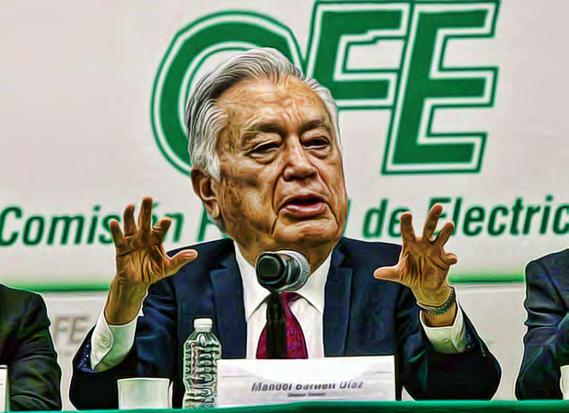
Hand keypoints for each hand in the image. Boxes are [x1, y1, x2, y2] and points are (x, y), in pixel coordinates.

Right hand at [104, 197, 196, 323]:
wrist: (137, 283)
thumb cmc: (153, 272)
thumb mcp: (168, 267)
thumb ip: (180, 260)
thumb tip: (195, 254)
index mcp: (156, 238)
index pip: (161, 229)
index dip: (163, 224)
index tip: (167, 220)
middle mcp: (144, 236)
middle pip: (145, 221)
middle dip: (146, 210)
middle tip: (148, 198)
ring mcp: (132, 241)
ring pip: (130, 226)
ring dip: (129, 216)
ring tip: (130, 206)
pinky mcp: (121, 248)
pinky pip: (118, 238)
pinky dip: (115, 230)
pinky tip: (113, 222)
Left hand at [374, 204, 456, 325]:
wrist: (424, 286)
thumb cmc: (410, 274)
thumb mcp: (399, 274)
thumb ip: (389, 273)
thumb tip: (376, 274)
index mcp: (410, 243)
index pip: (407, 231)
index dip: (406, 223)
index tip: (406, 214)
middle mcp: (424, 243)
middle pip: (428, 228)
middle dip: (433, 217)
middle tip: (438, 205)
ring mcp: (436, 250)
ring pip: (441, 238)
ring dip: (445, 231)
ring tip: (450, 223)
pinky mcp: (445, 260)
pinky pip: (450, 257)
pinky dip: (452, 257)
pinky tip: (452, 258)